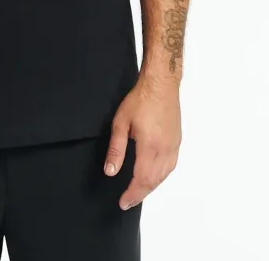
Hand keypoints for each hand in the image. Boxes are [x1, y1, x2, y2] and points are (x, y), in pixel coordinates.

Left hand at [103, 76, 181, 209]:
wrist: (161, 84)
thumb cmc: (140, 99)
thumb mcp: (121, 122)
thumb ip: (116, 149)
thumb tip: (110, 171)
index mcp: (150, 147)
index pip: (141, 179)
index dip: (132, 194)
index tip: (123, 203)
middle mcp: (165, 150)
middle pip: (154, 181)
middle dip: (140, 194)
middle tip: (128, 202)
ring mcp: (173, 146)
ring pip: (164, 175)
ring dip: (151, 187)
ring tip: (139, 192)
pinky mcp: (177, 141)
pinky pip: (171, 166)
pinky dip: (161, 176)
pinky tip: (154, 176)